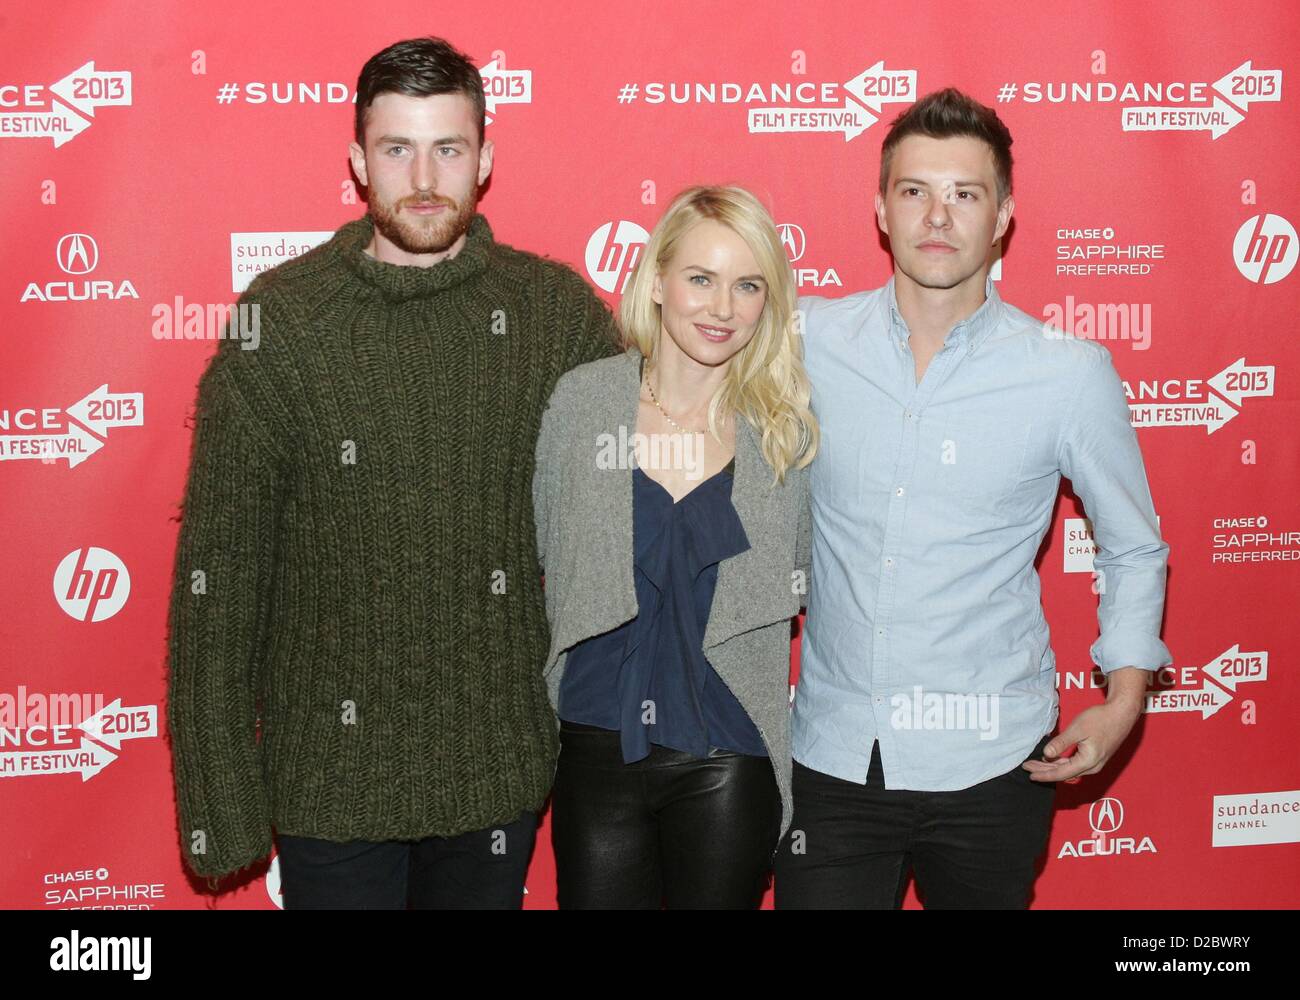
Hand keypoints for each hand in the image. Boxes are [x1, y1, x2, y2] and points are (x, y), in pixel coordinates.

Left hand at [1022, 699, 1141, 783]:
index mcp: (1088, 762)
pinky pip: (1075, 764)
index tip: (1030, 774)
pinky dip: (1062, 763)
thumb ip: (1061, 743)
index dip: (1044, 774)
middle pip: (1064, 773)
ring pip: (1069, 769)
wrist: (1122, 713)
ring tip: (1035, 763)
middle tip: (1027, 767)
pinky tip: (1052, 758)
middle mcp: (1093, 767)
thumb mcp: (1077, 729)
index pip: (1061, 773)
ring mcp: (1095, 763)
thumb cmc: (1101, 719)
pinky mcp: (1096, 757)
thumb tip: (1046, 754)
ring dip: (1052, 767)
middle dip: (1045, 770)